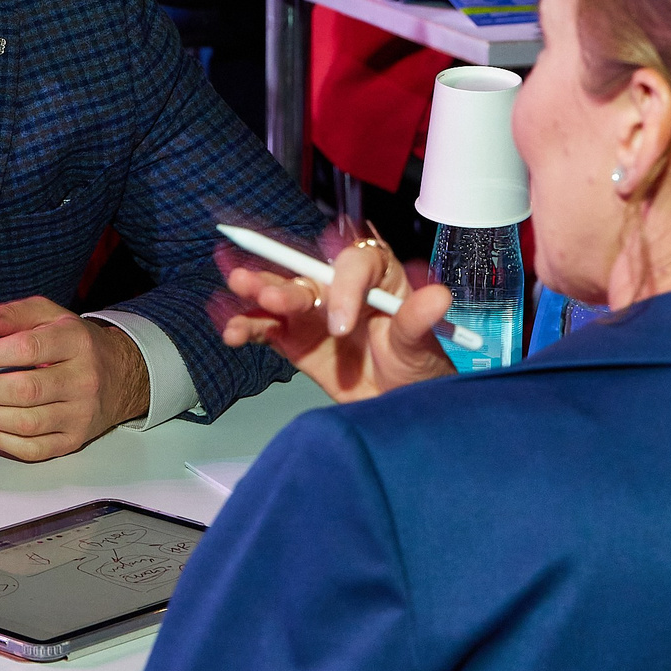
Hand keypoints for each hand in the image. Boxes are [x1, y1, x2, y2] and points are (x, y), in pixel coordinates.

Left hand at [0, 298, 147, 460]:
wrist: (119, 377)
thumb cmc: (75, 344)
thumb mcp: (51, 317)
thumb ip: (15, 314)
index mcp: (76, 342)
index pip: (28, 348)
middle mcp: (84, 380)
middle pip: (25, 390)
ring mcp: (81, 415)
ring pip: (26, 422)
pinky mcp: (74, 441)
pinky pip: (32, 449)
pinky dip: (0, 441)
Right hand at [218, 239, 455, 401]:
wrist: (398, 405)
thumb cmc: (415, 367)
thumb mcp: (420, 346)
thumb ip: (417, 321)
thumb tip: (438, 297)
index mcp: (376, 276)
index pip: (355, 264)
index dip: (344, 287)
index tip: (341, 325)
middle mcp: (338, 288)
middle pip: (307, 274)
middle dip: (285, 281)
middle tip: (268, 293)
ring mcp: (312, 313)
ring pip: (280, 295)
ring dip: (257, 291)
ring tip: (240, 289)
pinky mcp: (292, 340)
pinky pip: (265, 328)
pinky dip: (246, 326)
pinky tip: (232, 330)